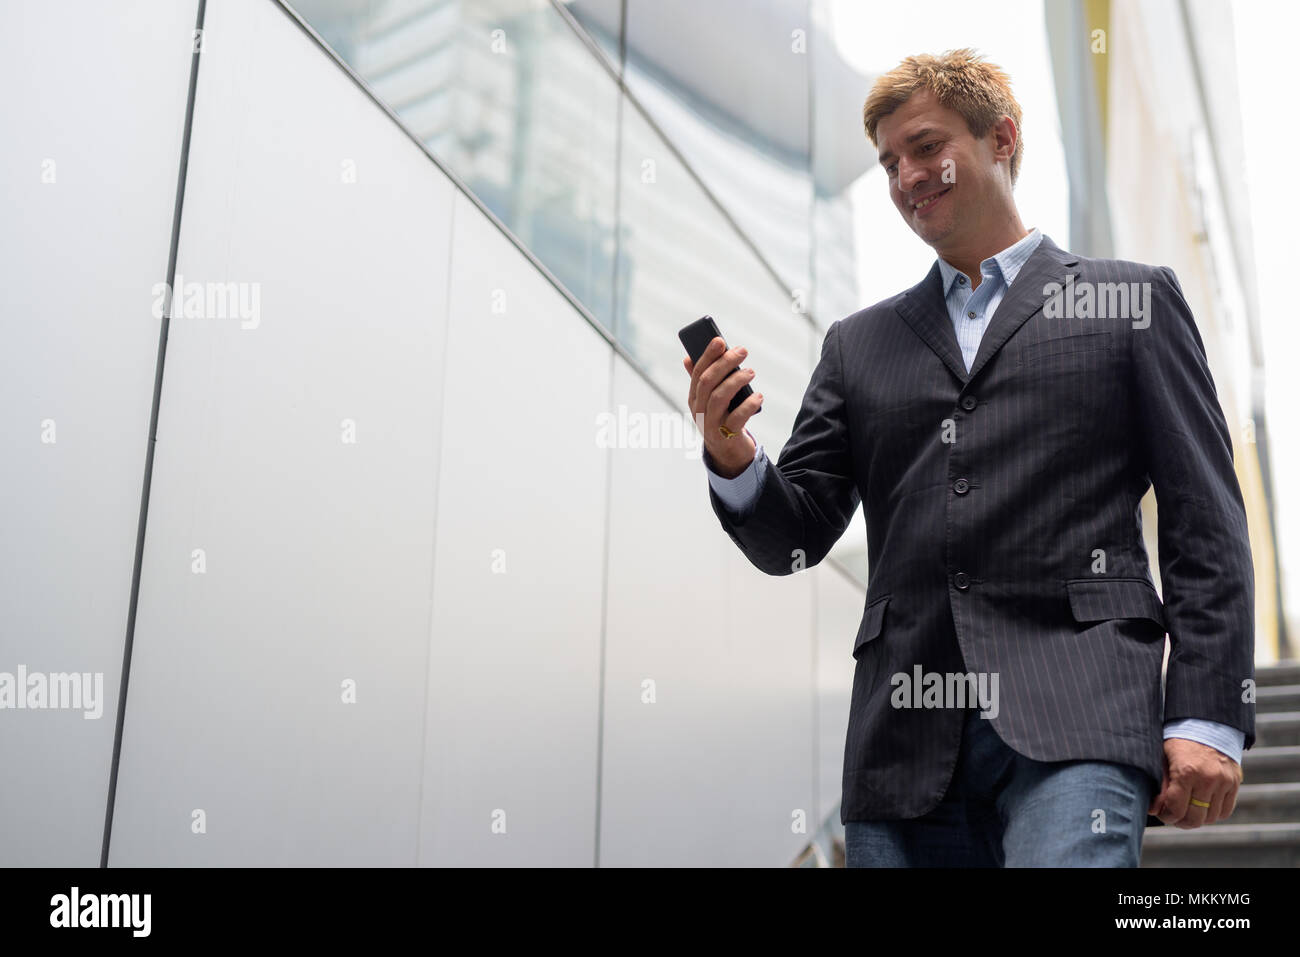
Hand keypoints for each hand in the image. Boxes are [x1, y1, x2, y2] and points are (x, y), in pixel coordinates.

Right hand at [684, 336, 761, 478]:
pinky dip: (749, 405)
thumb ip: (700, 381)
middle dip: (724, 363)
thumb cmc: (719, 420)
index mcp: (693, 399)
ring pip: (719, 397)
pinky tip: (759, 396)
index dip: (708, 355)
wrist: (727, 454)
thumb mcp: (708, 401)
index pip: (697, 372)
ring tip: (751, 372)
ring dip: (737, 381)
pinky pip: (737, 418)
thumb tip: (688, 357)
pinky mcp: (726, 436)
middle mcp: (698, 411)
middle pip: (708, 382)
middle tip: (742, 351)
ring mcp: (710, 424)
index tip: (720, 340)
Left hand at [1148, 737, 1242, 827]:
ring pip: (1211, 817)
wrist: (1206, 723)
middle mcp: (1208, 779)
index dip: (1167, 816)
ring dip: (1198, 818)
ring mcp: (1224, 781)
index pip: (1176, 809)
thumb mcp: (1162, 757)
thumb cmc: (1178, 740)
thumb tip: (1153, 809)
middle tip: (1174, 816)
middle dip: (1181, 822)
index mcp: (1186, 772)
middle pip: (1195, 818)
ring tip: (1187, 811)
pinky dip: (1213, 814)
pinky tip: (1202, 807)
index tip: (1162, 813)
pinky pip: (1225, 810)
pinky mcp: (1235, 782)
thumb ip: (1159, 784)